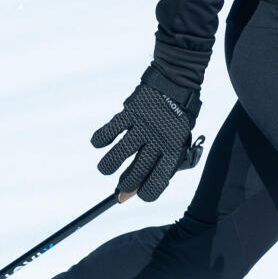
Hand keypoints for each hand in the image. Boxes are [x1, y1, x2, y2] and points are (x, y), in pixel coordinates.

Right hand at [91, 65, 203, 201]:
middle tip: (122, 182)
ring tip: (106, 168)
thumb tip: (127, 194)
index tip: (139, 191)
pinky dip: (99, 140)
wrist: (177, 84)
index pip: (156, 183)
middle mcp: (158, 141)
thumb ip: (160, 168)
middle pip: (134, 174)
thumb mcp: (178, 145)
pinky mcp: (130, 112)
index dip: (145, 194)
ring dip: (107, 166)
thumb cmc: (176, 122)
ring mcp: (142, 126)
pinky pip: (108, 132)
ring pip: (116, 156)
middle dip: (124, 184)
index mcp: (173, 151)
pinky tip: (100, 142)